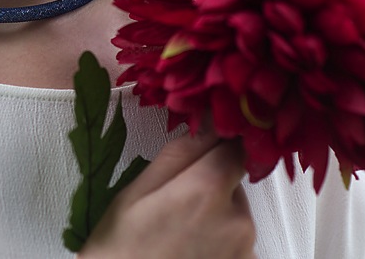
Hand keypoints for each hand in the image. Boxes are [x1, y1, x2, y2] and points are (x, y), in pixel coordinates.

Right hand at [78, 130, 255, 258]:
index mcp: (207, 190)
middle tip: (171, 202)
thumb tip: (208, 119)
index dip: (218, 143)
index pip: (236, 146)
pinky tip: (187, 251)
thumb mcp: (137, 191)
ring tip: (176, 232)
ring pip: (234, 211)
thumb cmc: (119, 249)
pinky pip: (236, 241)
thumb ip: (179, 153)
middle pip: (233, 180)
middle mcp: (237, 220)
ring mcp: (245, 251)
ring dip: (213, 213)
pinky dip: (217, 240)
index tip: (198, 150)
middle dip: (209, 182)